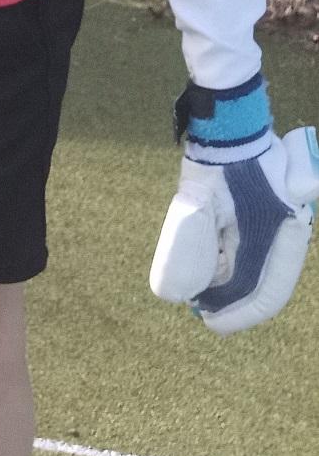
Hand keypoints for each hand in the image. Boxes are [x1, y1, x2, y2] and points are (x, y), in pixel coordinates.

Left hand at [151, 77, 318, 333]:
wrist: (227, 129)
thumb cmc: (220, 166)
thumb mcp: (200, 208)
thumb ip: (189, 250)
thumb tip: (173, 292)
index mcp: (281, 237)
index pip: (268, 292)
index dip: (242, 314)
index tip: (213, 325)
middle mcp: (279, 236)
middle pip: (257, 284)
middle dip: (230, 302)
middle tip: (201, 314)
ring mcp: (267, 226)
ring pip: (248, 269)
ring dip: (224, 285)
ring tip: (197, 298)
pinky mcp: (250, 217)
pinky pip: (239, 250)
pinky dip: (222, 265)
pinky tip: (201, 273)